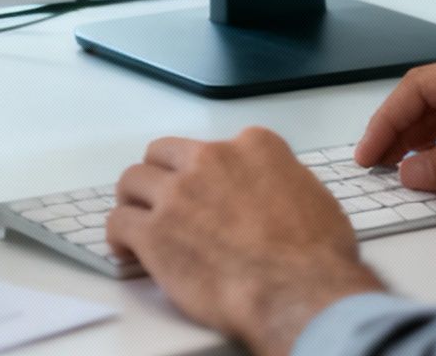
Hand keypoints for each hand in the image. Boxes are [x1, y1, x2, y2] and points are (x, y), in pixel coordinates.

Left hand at [107, 127, 385, 355]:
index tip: (209, 189)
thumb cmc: (316, 254)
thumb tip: (275, 194)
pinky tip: (125, 247)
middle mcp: (211, 160)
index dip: (211, 171)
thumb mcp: (313, 197)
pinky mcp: (154, 232)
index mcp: (254, 147)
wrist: (298, 290)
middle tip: (162, 196)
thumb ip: (282, 182)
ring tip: (136, 217)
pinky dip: (119, 234)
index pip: (218, 146)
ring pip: (133, 180)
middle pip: (165, 153)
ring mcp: (178, 194)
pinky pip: (119, 221)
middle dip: (161, 174)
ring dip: (134, 199)